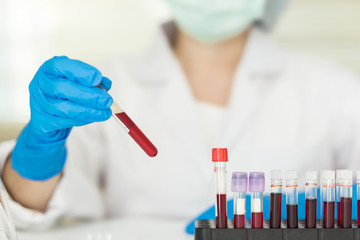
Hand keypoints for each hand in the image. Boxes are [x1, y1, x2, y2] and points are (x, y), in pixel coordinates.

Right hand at [11, 56, 112, 180]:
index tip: (98, 79)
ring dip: (89, 111)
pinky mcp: (42, 123)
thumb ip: (95, 84)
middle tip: (108, 100)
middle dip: (88, 95)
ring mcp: (38, 104)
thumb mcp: (82, 86)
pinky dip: (83, 120)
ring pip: (64, 108)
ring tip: (108, 112)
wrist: (51, 120)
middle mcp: (40, 85)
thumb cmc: (70, 97)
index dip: (80, 71)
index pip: (61, 66)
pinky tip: (95, 117)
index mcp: (50, 70)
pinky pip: (65, 122)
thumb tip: (107, 85)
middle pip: (62, 89)